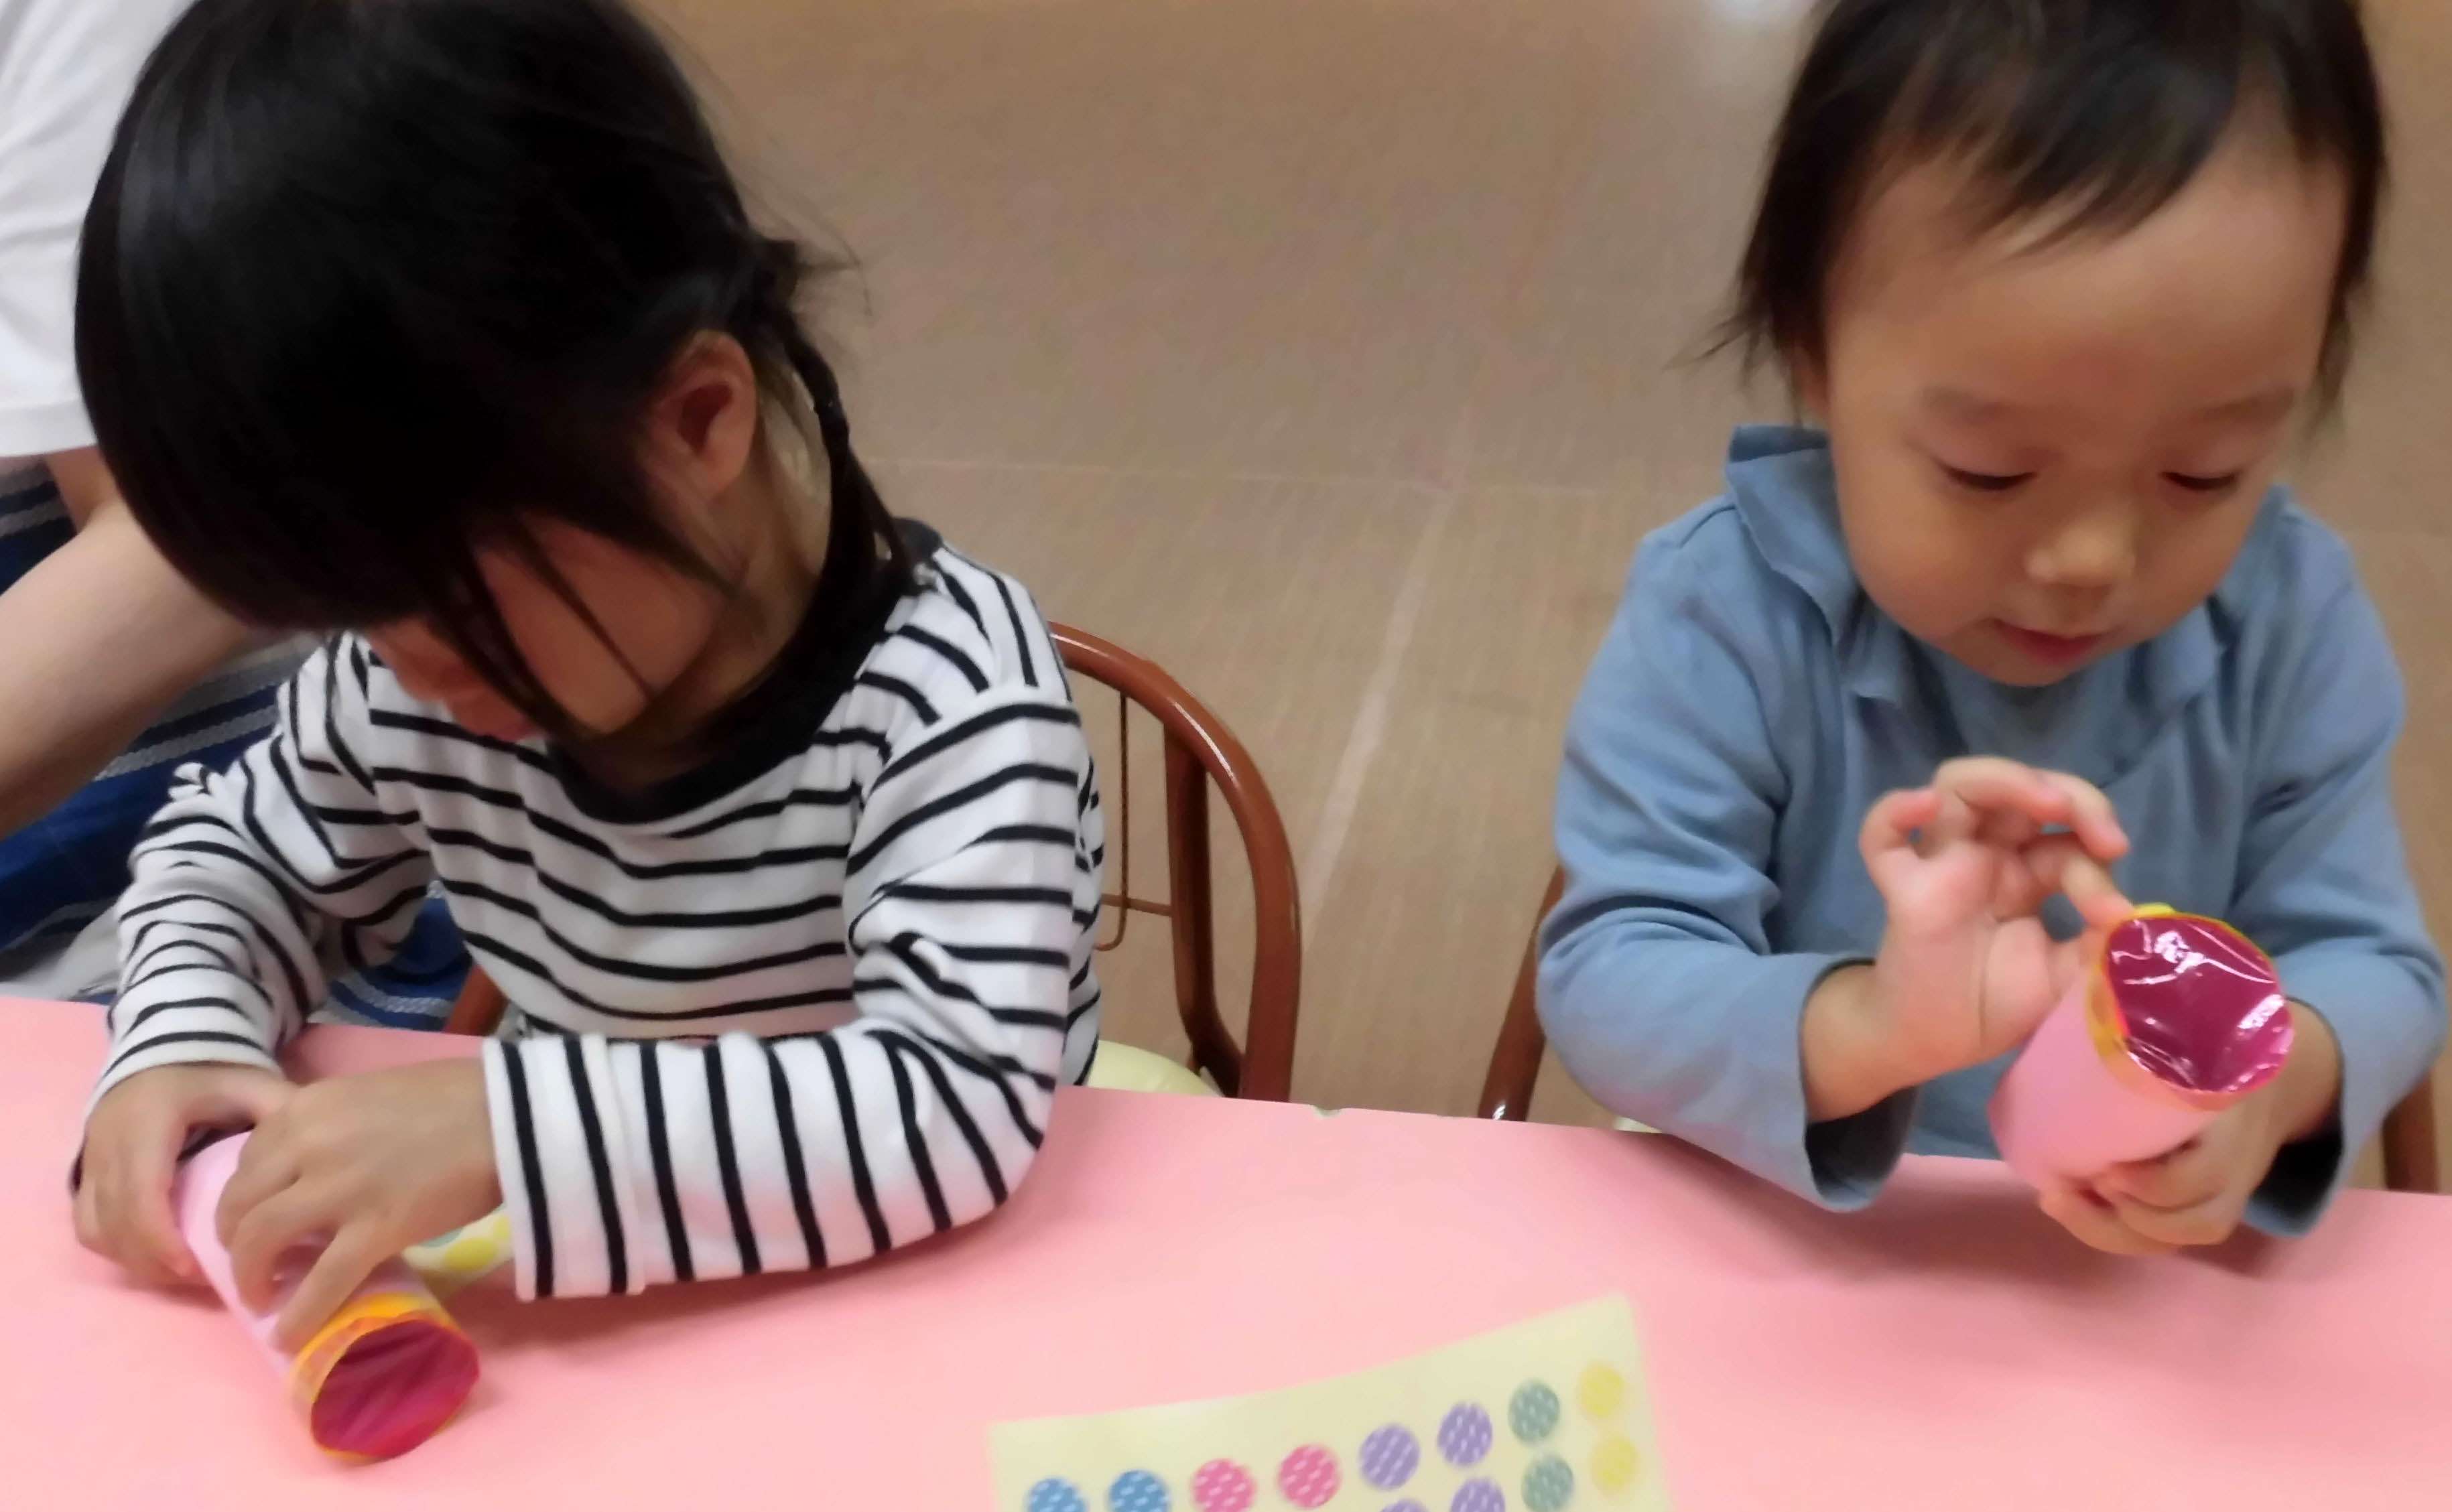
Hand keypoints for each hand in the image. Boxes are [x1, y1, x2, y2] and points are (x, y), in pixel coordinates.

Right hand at [76, 1063, 293, 1284]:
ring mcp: (91, 1160)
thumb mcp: (252, 1083)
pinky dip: (119, 1249)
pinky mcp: (86, 1174)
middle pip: (115, 1221)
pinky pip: (89, 1225)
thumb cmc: (214, 1071)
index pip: (141, 1190)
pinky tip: (160, 1259)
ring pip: (97, 1230)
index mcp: (146, 1119)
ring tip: (188, 1275)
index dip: (162, 1237)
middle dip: (155, 1261)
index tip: (196, 1269)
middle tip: (205, 1282)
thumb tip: (320, 1153)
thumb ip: (281, 1111)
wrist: (168, 1046)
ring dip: (137, 1260)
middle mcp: (107, 1143)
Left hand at [217, 1060, 500, 1348]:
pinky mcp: (376, 1229)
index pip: (248, 1160)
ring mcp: (339, 1188)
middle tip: (253, 1265)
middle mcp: (308, 1144)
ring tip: (262, 1298)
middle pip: (241, 1204)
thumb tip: (320, 1171)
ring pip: (263, 1241)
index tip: (261, 1217)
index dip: (248, 1197)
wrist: (514, 1112)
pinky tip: (288, 1336)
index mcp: (308, 1107)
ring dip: (251, 1278)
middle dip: (235, 1242)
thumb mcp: (372, 1095)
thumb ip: (333, 1127)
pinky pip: (321, 1281)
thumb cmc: (457, 1096)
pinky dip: (298, 1315)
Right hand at [1806, 759, 2133, 1119]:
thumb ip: (2099, 945)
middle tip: (2105, 836)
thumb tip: (2131, 919)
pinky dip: (1896, 811)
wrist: (1940, 1045)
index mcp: (2026, 870)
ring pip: (1958, 786)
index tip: (2117, 912)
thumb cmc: (1998, 1004)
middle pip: (2019, 787)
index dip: (2098, 858)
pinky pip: (1881, 838)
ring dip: (2007, 779)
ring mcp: (1941, 864)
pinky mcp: (1903, 889)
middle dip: (2072, 796)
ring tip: (2049, 803)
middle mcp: (1985, 853)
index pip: (2066, 838)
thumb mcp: (2067, 976)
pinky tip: (1924, 804)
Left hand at [2042, 1005, 2342, 1254]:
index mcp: (2237, 1115)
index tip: (2105, 1170)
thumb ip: (2159, 976)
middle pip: (2190, 1217)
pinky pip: (2168, 1239)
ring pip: (2175, 1236)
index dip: (2157, 1185)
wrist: (2276, 1071)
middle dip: (2127, 1214)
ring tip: (2058, 1200)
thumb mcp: (2204, 1005)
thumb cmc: (2217, 1034)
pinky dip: (2121, 1236)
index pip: (2209, 1170)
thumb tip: (2109, 923)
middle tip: (2067, 1185)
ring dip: (2113, 1230)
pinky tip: (2073, 1213)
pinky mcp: (2205, 1203)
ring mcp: (2225, 1191)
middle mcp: (2238, 1164)